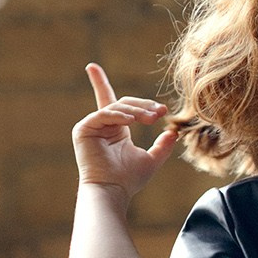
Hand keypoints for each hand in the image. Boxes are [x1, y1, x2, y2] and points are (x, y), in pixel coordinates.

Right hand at [72, 63, 180, 197]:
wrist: (113, 191)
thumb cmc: (129, 179)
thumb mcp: (152, 159)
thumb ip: (163, 145)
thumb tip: (175, 131)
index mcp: (115, 129)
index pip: (111, 101)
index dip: (100, 82)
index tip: (92, 66)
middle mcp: (102, 125)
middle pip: (123, 103)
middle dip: (144, 105)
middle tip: (161, 112)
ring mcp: (91, 126)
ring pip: (117, 107)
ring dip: (137, 111)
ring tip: (152, 119)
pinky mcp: (83, 129)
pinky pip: (104, 114)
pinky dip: (119, 115)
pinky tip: (131, 121)